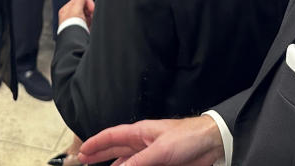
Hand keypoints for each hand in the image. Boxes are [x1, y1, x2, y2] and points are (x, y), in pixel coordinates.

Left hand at [58, 0, 94, 27]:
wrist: (75, 40)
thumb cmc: (72, 25)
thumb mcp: (76, 8)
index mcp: (66, 10)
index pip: (79, 0)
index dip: (87, 2)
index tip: (91, 8)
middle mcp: (70, 17)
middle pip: (84, 8)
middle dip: (89, 10)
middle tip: (92, 14)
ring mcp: (76, 24)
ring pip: (88, 15)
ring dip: (91, 17)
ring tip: (91, 22)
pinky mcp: (82, 30)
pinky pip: (89, 23)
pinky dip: (92, 23)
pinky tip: (91, 26)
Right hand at [78, 116, 223, 165]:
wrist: (211, 143)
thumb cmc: (187, 137)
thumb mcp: (160, 150)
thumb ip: (138, 161)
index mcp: (140, 132)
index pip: (112, 136)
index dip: (96, 143)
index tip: (83, 150)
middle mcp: (142, 142)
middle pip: (116, 148)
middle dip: (100, 153)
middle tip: (84, 160)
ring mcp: (151, 154)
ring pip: (126, 160)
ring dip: (114, 164)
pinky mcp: (161, 164)